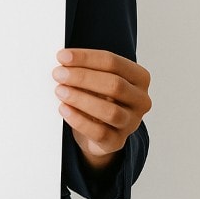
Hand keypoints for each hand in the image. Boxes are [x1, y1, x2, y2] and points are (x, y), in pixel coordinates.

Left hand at [53, 49, 150, 169]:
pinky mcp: (117, 142)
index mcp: (139, 78)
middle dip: (82, 77)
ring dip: (81, 99)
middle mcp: (141, 100)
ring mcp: (131, 123)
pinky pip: (99, 133)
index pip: (113, 62)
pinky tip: (64, 109)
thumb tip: (63, 60)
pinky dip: (79, 120)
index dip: (86, 58)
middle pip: (114, 85)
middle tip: (58, 73)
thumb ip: (86, 68)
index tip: (62, 56)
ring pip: (110, 111)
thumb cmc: (98, 95)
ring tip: (60, 91)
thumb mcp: (97, 78)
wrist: (99, 130)